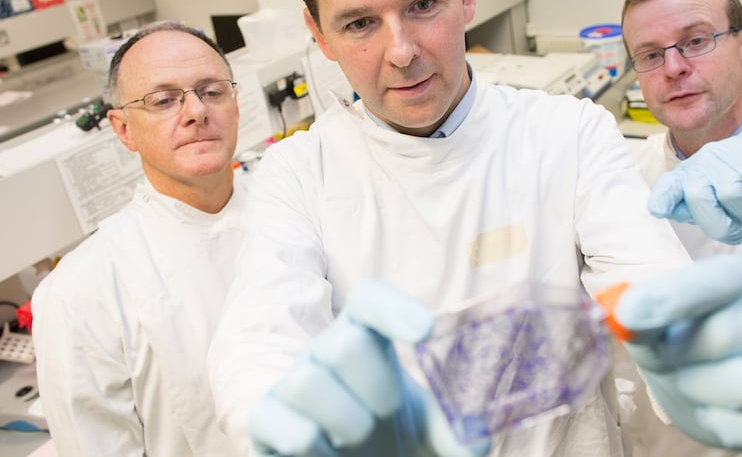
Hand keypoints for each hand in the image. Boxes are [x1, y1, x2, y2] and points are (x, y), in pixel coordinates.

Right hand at [248, 281, 487, 456]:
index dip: (395, 308)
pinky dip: (309, 447)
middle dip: (375, 388)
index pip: (371, 300)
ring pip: (307, 382)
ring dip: (344, 421)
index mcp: (369, 341)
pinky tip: (325, 456)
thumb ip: (456, 434)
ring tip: (354, 440)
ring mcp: (291, 384)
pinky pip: (276, 421)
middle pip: (343, 344)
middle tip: (385, 416)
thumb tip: (477, 440)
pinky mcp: (264, 419)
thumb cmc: (392, 442)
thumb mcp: (431, 436)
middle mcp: (325, 353)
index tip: (427, 333)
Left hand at [613, 255, 741, 453]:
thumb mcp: (659, 320)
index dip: (670, 296)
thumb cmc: (683, 338)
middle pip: (726, 336)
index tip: (627, 313)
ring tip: (692, 381)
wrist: (708, 377)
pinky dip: (729, 426)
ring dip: (701, 390)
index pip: (714, 280)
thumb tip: (628, 314)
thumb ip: (646, 314)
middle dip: (680, 354)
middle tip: (668, 358)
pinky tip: (714, 409)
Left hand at [650, 134, 741, 243]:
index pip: (669, 185)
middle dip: (717, 224)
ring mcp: (734, 151)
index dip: (663, 198)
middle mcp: (707, 159)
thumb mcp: (721, 207)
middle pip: (698, 195)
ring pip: (731, 195)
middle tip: (734, 234)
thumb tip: (661, 209)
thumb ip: (693, 209)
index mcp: (693, 175)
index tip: (658, 211)